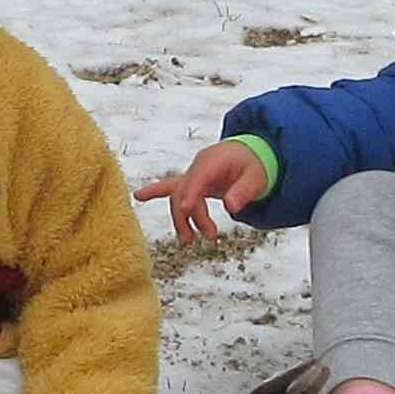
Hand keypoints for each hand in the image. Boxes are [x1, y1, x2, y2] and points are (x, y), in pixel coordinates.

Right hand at [136, 141, 268, 241]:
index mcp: (213, 161)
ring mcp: (192, 174)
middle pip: (185, 191)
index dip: (191, 194)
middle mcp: (198, 166)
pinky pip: (170, 187)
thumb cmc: (253, 165)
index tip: (186, 210)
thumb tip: (231, 208)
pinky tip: (138, 195)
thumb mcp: (256, 178)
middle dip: (192, 216)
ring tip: (191, 240)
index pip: (198, 178)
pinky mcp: (190, 181)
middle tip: (210, 236)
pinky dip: (155, 191)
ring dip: (182, 219)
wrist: (248, 153)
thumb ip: (244, 191)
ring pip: (177, 196)